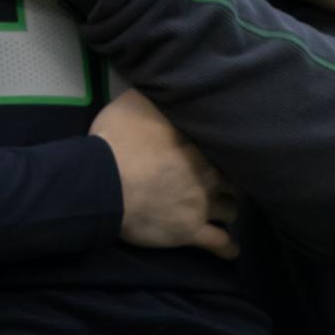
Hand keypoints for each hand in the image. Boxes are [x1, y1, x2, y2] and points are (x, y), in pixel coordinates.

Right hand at [92, 90, 238, 258]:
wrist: (103, 184)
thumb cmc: (116, 142)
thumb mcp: (132, 104)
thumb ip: (154, 98)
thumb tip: (167, 86)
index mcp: (197, 144)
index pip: (221, 147)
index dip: (217, 150)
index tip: (210, 150)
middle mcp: (208, 175)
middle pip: (232, 180)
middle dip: (226, 181)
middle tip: (214, 180)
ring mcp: (202, 206)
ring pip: (231, 210)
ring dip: (226, 209)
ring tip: (219, 208)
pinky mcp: (191, 233)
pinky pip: (221, 244)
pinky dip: (227, 247)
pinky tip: (229, 248)